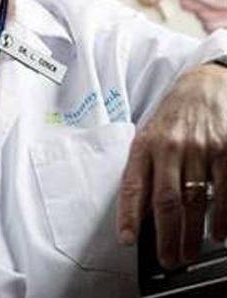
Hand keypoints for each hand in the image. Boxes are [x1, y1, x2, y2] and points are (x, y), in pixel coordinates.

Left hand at [117, 63, 226, 268]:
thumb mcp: (152, 134)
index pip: (133, 184)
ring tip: (189, 253)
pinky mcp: (225, 149)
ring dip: (193, 234)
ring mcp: (200, 148)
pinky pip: (225, 190)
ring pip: (195, 200)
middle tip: (168, 260)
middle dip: (166, 236)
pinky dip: (222, 218)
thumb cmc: (175, 115)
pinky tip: (218, 233)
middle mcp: (170, 146)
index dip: (128, 214)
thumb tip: (141, 210)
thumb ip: (146, 168)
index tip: (126, 239)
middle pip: (166, 200)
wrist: (205, 84)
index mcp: (146, 144)